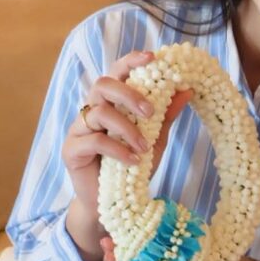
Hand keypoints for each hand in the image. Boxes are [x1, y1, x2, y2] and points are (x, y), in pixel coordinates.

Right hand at [62, 50, 192, 216]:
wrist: (113, 203)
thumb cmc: (131, 166)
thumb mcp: (154, 139)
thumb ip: (166, 115)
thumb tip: (187, 90)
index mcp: (110, 103)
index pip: (116, 73)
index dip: (131, 61)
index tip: (153, 57)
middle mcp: (91, 111)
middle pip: (103, 85)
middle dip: (128, 94)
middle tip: (151, 112)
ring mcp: (78, 129)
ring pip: (99, 112)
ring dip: (127, 128)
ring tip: (144, 147)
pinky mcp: (71, 150)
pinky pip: (94, 141)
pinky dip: (117, 150)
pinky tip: (133, 161)